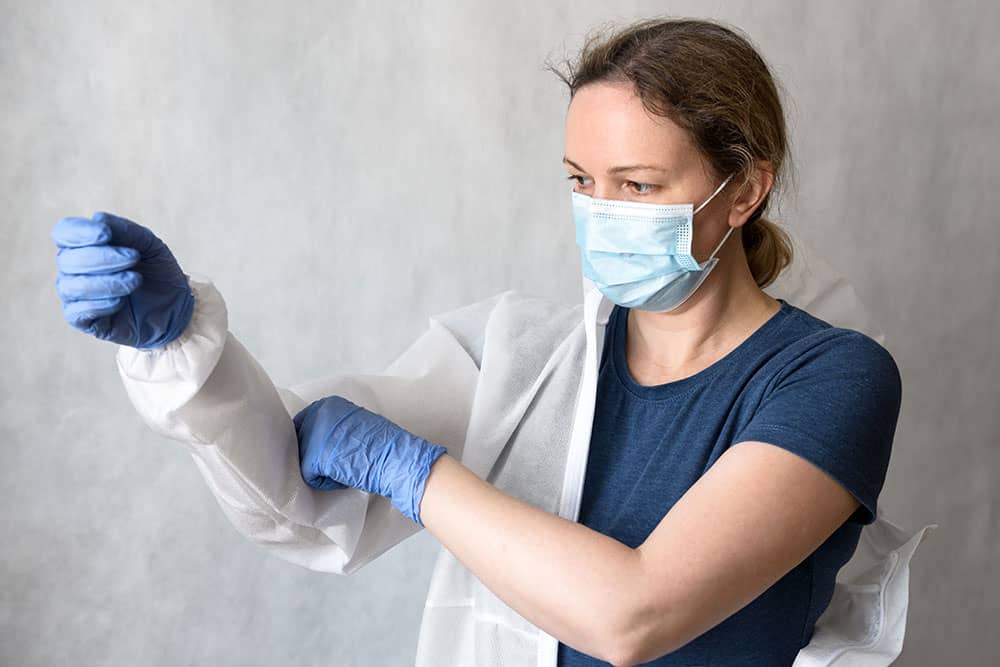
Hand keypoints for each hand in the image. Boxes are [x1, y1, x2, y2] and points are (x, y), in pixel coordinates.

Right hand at [51, 211, 194, 348]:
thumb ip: (126, 231)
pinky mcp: (84, 320)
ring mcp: (76, 295)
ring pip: (72, 286)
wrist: (176, 306)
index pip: (65, 232)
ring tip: (135, 280)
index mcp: (85, 245)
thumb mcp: (150, 245)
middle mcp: (74, 269)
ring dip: (107, 282)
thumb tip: (97, 219)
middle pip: (67, 259)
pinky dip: (101, 304)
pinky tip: (122, 301)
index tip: (106, 235)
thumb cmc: (158, 272)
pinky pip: (77, 312)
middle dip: (103, 258)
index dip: (80, 232)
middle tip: (133, 258)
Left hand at [293, 395, 447, 526]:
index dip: (317, 444)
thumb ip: (335, 426)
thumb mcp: (356, 423)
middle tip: (339, 462)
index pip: (305, 425)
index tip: (333, 452)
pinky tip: (343, 476)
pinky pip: (310, 476)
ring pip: (303, 460)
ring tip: (344, 467)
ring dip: (320, 469)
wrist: (396, 458)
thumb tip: (320, 439)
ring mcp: (314, 433)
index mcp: (328, 403)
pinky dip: (325, 482)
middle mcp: (317, 413)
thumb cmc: (383, 445)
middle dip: (316, 456)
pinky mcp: (313, 456)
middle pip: (301, 442)